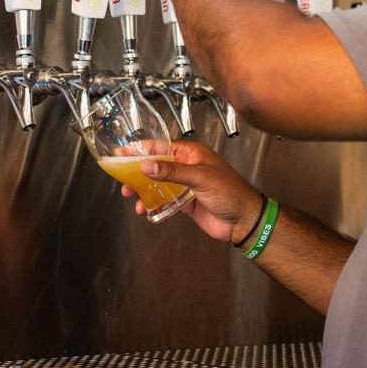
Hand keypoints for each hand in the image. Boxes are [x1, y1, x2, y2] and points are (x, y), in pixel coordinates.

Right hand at [120, 140, 262, 243]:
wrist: (244, 220)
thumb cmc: (231, 192)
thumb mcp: (201, 178)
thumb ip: (173, 172)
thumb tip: (147, 166)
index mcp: (191, 154)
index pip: (161, 147)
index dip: (140, 150)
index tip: (122, 154)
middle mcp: (186, 167)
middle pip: (155, 166)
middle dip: (137, 173)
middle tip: (122, 180)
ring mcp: (185, 185)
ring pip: (157, 184)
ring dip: (143, 190)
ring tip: (131, 197)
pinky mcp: (185, 202)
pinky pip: (164, 200)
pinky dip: (153, 205)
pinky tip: (145, 210)